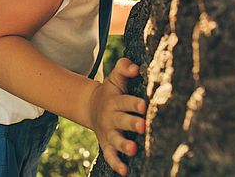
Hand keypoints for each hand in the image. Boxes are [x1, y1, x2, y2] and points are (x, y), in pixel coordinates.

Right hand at [87, 58, 144, 175]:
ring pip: (116, 140)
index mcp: (115, 101)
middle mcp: (111, 117)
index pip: (126, 101)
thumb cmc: (110, 92)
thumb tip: (136, 68)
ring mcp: (109, 132)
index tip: (144, 105)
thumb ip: (124, 68)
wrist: (90, 107)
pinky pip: (110, 156)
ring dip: (124, 145)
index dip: (134, 103)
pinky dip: (116, 164)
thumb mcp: (114, 78)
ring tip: (134, 149)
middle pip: (122, 121)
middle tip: (143, 126)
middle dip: (132, 123)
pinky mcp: (107, 144)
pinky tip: (125, 172)